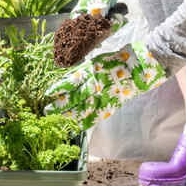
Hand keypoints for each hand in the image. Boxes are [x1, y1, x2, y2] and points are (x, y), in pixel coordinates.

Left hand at [47, 42, 167, 129]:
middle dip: (60, 105)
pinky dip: (86, 120)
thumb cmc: (115, 61)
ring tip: (59, 118)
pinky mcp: (111, 104)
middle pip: (75, 98)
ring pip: (84, 108)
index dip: (59, 88)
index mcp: (92, 71)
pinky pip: (97, 115)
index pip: (71, 81)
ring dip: (70, 115)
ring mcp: (105, 95)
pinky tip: (78, 124)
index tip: (48, 93)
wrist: (139, 67)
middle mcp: (97, 84)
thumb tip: (68, 81)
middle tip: (47, 110)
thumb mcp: (95, 61)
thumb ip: (82, 72)